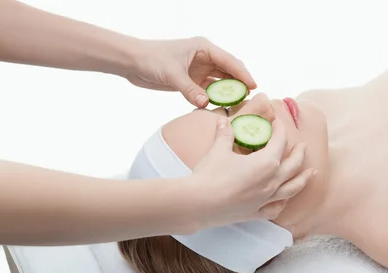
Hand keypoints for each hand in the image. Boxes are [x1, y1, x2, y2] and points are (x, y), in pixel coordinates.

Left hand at [125, 36, 256, 107]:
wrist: (133, 62)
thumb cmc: (151, 59)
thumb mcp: (172, 74)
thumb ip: (190, 90)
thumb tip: (205, 104)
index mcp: (204, 48)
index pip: (229, 61)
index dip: (243, 74)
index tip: (254, 86)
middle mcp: (205, 58)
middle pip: (229, 72)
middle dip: (240, 84)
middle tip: (250, 99)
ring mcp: (199, 70)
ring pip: (221, 83)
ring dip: (229, 93)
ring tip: (240, 105)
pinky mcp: (192, 82)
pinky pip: (209, 91)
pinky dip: (216, 99)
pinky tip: (223, 108)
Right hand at [191, 117, 315, 228]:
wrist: (199, 203)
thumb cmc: (210, 174)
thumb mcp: (218, 150)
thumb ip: (224, 134)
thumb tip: (222, 121)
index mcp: (267, 162)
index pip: (280, 142)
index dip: (280, 130)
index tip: (278, 123)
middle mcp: (272, 181)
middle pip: (293, 165)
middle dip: (299, 153)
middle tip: (303, 146)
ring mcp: (266, 199)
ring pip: (292, 188)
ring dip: (303, 179)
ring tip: (312, 173)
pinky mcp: (257, 213)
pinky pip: (277, 208)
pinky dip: (283, 202)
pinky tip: (285, 199)